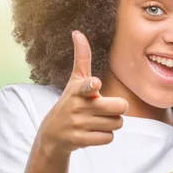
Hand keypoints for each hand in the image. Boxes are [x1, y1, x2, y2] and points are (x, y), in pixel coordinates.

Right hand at [36, 30, 129, 156]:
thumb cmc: (70, 103)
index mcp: (78, 90)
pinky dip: (105, 136)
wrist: (53, 135)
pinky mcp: (80, 140)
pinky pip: (109, 138)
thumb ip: (81, 58)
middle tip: (106, 109)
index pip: (87, 86)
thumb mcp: (74, 81)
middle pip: (119, 107)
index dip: (92, 85)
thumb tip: (77, 32)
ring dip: (111, 124)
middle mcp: (77, 106)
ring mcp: (78, 124)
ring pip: (117, 124)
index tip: (95, 84)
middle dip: (118, 109)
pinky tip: (92, 132)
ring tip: (96, 121)